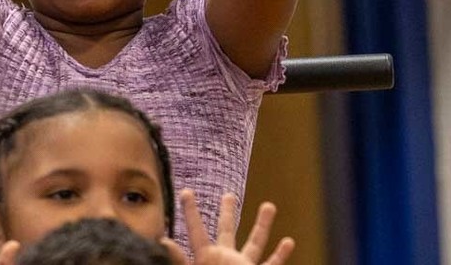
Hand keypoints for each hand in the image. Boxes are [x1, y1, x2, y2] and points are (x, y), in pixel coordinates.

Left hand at [161, 190, 294, 264]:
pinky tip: (288, 241)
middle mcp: (224, 260)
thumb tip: (162, 242)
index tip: (186, 192)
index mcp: (205, 259)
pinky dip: (280, 255)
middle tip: (229, 195)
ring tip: (269, 205)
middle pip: (226, 230)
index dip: (191, 212)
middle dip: (228, 211)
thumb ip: (178, 261)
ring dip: (262, 225)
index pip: (196, 231)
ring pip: (255, 243)